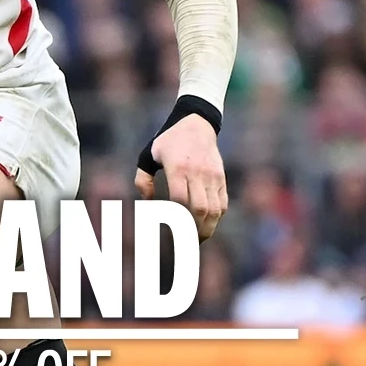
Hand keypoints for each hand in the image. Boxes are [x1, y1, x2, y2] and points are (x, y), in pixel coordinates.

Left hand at [134, 114, 227, 240]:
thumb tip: (147, 202)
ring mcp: (212, 176)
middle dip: (193, 230)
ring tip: (197, 238)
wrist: (197, 123)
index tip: (169, 229)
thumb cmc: (168, 141)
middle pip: (200, 209)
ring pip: (215, 209)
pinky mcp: (221, 178)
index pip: (179, 200)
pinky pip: (222, 203)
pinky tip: (207, 224)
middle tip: (186, 242)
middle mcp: (197, 173)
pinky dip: (216, 217)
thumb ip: (142, 179)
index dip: (175, 217)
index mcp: (177, 168)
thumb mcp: (148, 155)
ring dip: (207, 228)